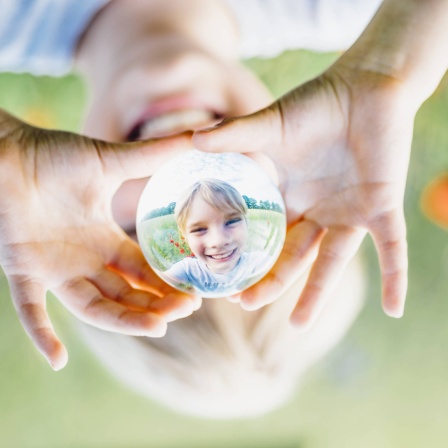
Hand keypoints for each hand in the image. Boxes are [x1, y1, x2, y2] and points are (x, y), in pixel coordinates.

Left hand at [0, 110, 199, 369]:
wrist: (5, 150)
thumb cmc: (56, 154)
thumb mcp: (112, 161)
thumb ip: (153, 156)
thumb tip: (197, 139)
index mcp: (106, 239)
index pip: (144, 270)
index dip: (169, 282)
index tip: (197, 293)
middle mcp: (85, 261)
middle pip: (127, 293)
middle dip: (156, 303)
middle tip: (186, 309)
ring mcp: (55, 270)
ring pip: (94, 306)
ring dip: (124, 319)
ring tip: (157, 326)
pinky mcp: (22, 270)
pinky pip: (31, 310)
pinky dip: (43, 335)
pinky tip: (58, 360)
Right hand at [194, 63, 414, 328]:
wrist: (367, 87)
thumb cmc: (315, 103)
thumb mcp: (270, 125)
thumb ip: (234, 136)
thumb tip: (192, 140)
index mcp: (285, 196)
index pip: (260, 235)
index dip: (242, 256)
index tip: (222, 276)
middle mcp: (314, 211)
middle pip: (290, 255)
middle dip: (270, 280)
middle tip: (246, 303)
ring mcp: (348, 212)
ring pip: (331, 261)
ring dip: (317, 294)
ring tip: (297, 325)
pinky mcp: (381, 207)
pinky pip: (392, 248)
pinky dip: (395, 276)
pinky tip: (394, 309)